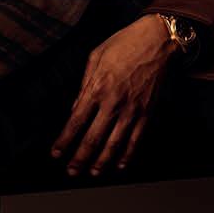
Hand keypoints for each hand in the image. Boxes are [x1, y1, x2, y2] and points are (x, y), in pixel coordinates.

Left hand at [52, 15, 175, 177]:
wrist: (157, 39)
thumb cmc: (125, 43)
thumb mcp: (96, 56)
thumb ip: (84, 84)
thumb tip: (75, 108)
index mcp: (97, 87)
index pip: (76, 122)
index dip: (64, 141)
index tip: (56, 153)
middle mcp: (113, 103)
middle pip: (92, 139)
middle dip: (79, 158)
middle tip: (71, 171)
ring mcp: (131, 110)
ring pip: (114, 145)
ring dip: (101, 162)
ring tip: (93, 173)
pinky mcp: (147, 112)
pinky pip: (136, 140)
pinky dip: (128, 156)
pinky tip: (120, 165)